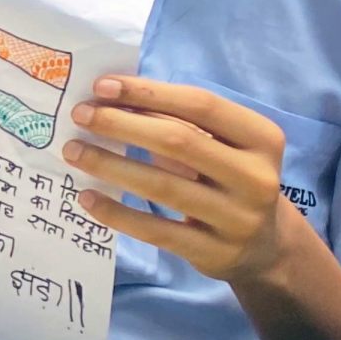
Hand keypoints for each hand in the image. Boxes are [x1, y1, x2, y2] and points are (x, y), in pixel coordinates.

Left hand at [65, 77, 289, 284]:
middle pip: (179, 141)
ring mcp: (239, 219)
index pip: (202, 105)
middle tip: (80, 115)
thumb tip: (110, 98)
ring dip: (109, 165)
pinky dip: (117, 213)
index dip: (149, 92)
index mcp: (262, 139)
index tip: (101, 86)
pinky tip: (87, 196)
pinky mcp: (214, 253)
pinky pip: (157, 230)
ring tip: (73, 151)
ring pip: (163, 186)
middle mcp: (257, 178)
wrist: (267, 246)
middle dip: (122, 124)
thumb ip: (178, 119)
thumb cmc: (229, 177)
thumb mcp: (220, 145)